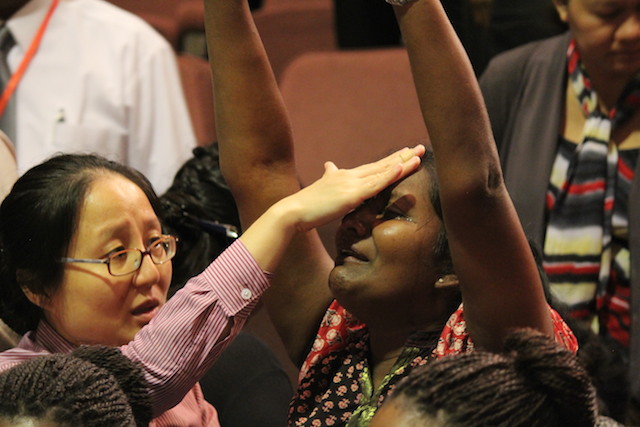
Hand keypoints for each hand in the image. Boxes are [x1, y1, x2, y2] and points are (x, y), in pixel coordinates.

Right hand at [278, 145, 425, 231]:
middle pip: (382, 165)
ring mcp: (351, 184)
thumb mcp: (322, 188)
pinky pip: (375, 184)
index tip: (405, 154)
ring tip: (419, 155)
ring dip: (403, 163)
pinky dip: (390, 175)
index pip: (373, 167)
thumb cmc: (306, 205)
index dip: (390, 161)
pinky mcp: (351, 195)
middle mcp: (350, 176)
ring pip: (382, 172)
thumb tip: (329, 165)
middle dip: (402, 157)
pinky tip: (402, 168)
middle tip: (420, 148)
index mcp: (344, 176)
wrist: (293, 211)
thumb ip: (329, 176)